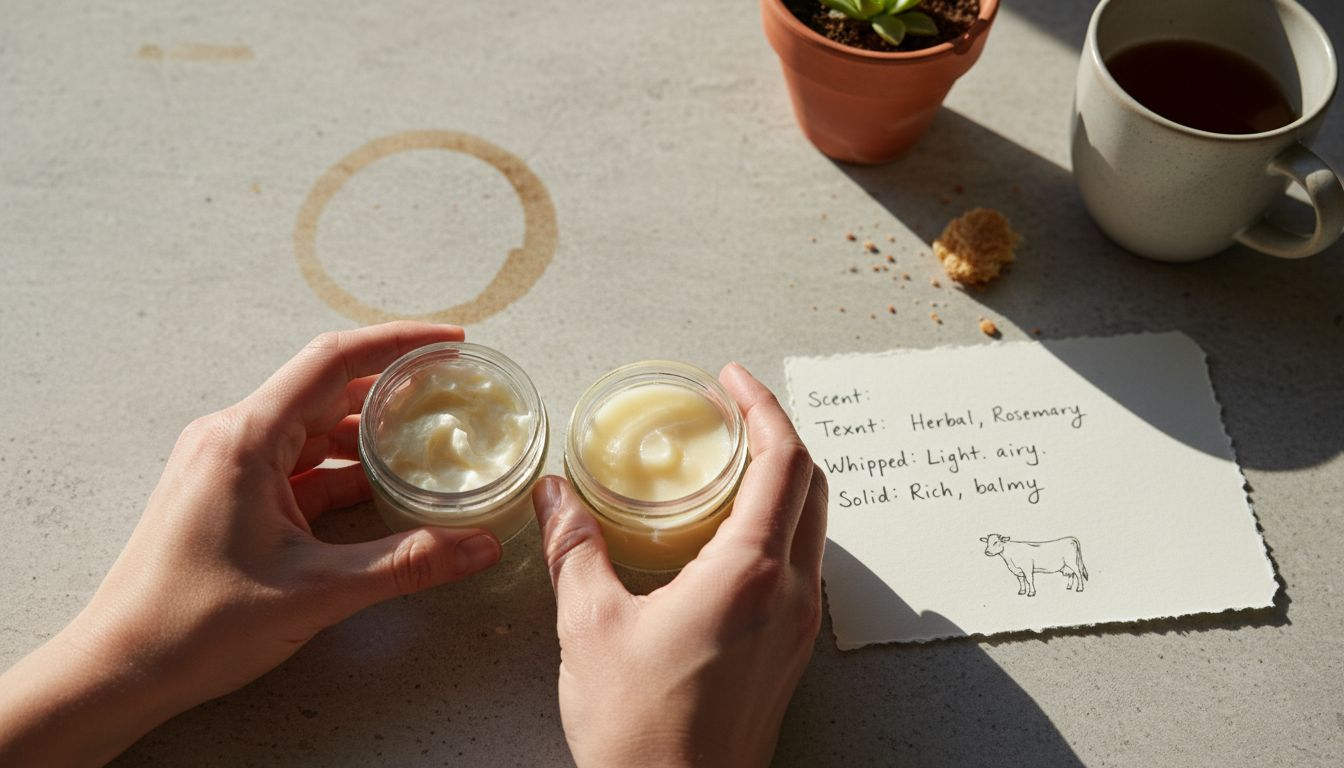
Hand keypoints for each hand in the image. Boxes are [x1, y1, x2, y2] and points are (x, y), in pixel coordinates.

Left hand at [0, 322, 502, 766]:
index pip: (333, 362)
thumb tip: (479, 546)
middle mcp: (232, 439)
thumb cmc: (194, 624)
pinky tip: (384, 489)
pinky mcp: (228, 497)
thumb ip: (406, 564)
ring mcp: (227, 468)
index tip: (451, 341)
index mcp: (245, 439)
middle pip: (326, 391)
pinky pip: (297, 467)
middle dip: (393, 388)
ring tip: (429, 440)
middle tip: (452, 391)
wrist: (117, 671)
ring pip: (313, 431)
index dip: (398, 343)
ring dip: (369, 435)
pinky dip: (343, 472)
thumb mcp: (317, 592)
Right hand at [533, 363, 827, 767]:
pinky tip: (729, 532)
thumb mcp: (589, 627)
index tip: (732, 378)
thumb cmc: (638, 732)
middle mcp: (790, 594)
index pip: (783, 462)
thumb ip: (574, 548)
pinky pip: (799, 563)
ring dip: (781, 480)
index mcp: (750, 574)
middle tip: (731, 409)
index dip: (762, 406)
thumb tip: (554, 495)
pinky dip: (776, 524)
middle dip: (776, 433)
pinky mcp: (791, 652)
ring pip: (810, 525)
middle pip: (810, 485)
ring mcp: (798, 626)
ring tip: (728, 461)